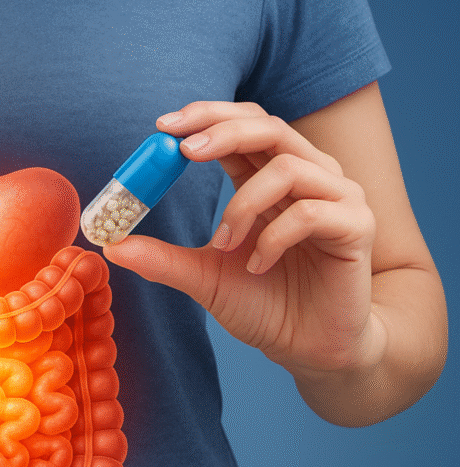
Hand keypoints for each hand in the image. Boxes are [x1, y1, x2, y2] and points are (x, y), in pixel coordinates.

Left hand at [104, 102, 384, 378]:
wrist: (310, 349)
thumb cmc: (263, 304)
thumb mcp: (202, 277)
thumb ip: (161, 258)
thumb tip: (110, 244)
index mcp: (269, 178)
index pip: (242, 124)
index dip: (206, 117)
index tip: (164, 128)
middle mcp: (307, 177)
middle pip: (269, 126)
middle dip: (222, 130)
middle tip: (184, 150)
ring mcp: (338, 198)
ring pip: (288, 168)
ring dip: (244, 204)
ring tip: (223, 244)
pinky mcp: (357, 228)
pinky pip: (312, 212)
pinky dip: (274, 237)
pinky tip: (258, 265)